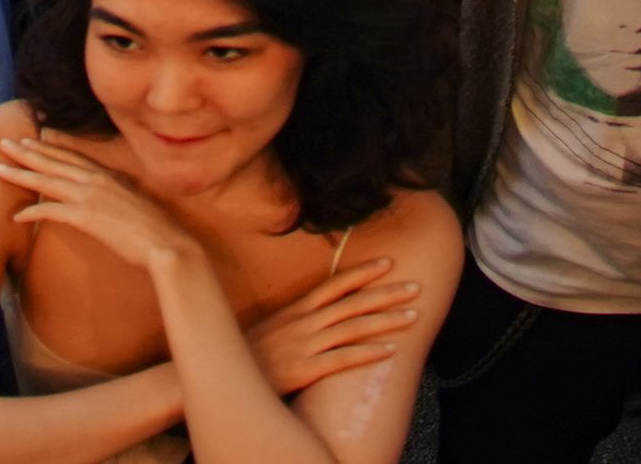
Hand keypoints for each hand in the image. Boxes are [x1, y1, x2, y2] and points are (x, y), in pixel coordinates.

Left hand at [0, 131, 201, 279]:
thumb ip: (114, 194)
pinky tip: (16, 216)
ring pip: (47, 181)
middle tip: (3, 143)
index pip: (71, 156)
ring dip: (21, 174)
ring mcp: (90, 197)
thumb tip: (102, 198)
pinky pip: (51, 211)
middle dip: (26, 152)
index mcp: (107, 175)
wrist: (166, 244)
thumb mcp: (132, 201)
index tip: (29, 139)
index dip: (48, 147)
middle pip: (53, 162)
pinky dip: (32, 212)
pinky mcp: (86, 217)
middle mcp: (96, 180)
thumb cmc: (153, 229)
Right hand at [245, 253, 422, 396]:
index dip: (363, 272)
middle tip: (416, 287)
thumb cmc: (248, 354)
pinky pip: (343, 358)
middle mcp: (305, 322)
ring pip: (354, 327)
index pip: (335, 284)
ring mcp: (306, 344)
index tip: (388, 263)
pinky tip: (390, 350)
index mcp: (297, 310)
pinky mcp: (306, 368)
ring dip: (386, 320)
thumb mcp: (272, 328)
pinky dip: (368, 353)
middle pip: (353, 303)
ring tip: (413, 316)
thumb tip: (317, 313)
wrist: (224, 376)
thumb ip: (296, 319)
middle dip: (387, 293)